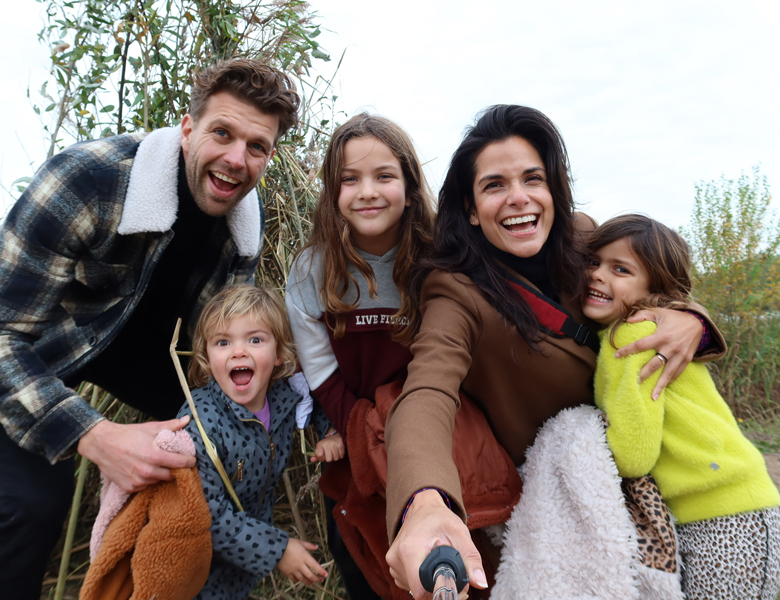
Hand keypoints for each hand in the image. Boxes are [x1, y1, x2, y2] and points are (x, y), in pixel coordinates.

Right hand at [77, 416, 195, 491]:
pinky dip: (148, 480)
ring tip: (159, 465)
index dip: (190, 462)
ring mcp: (138, 481)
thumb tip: (187, 419)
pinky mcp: (129, 487)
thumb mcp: (150, 427)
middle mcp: (148, 471)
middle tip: (177, 463)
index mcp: (155, 456)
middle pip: (172, 475)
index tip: (192, 460)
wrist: (102, 444)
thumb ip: (171, 425)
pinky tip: (146, 471)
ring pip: (159, 481)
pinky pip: (145, 486)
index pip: (181, 463)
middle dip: (176, 470)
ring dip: (162, 475)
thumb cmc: (128, 434)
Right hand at [277, 538, 327, 584]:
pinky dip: (298, 580)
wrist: (275, 548)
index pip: (315, 566)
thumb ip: (309, 546)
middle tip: (321, 580)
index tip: (326, 575)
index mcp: (304, 556)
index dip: (321, 571)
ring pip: (303, 579)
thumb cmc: (289, 544)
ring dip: (309, 582)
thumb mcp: (300, 542)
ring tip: (312, 583)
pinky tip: (300, 580)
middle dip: (317, 579)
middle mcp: (300, 565)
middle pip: (310, 575)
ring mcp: (293, 570)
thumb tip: (317, 547)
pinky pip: (294, 579)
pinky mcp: (287, 573)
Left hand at [311, 431, 344, 462]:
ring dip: (335, 457)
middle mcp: (328, 444)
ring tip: (334, 453)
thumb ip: (316, 456)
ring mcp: (335, 445)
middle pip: (329, 459)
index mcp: (320, 445)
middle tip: (329, 455)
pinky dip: (340, 456)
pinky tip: (338, 452)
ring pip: (336, 459)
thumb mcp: (319, 448)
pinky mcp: (341, 446)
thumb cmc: (326, 444)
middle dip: (329, 459)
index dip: (321, 458)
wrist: (335, 436)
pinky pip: (341, 456)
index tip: (323, 455)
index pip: (319, 456)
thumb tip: (312, 460)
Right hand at [386, 489, 486, 598]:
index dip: (441, 591)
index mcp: (409, 550)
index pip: (421, 589)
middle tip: (454, 575)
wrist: (423, 508)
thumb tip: (480, 582)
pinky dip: (423, 580)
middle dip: (439, 588)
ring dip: (431, 584)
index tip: (456, 586)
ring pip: (415, 589)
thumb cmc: (439, 518)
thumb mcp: (459, 533)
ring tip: (441, 565)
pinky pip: (410, 584)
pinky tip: (431, 566)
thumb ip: (471, 558)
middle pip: (420, 590)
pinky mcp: (394, 566)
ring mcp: (393, 563)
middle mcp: (396, 558)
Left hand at [614, 308, 701, 398]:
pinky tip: (662, 389)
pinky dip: (670, 381)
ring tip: (652, 397)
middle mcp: (671, 347)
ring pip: (668, 373)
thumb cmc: (674, 317)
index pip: (641, 345)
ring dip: (659, 385)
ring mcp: (680, 355)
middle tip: (632, 383)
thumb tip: (627, 321)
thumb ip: (642, 315)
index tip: (616, 356)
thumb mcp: (658, 312)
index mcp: (662, 335)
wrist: (698, 322)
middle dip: (643, 375)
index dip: (628, 350)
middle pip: (654, 364)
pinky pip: (677, 373)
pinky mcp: (687, 359)